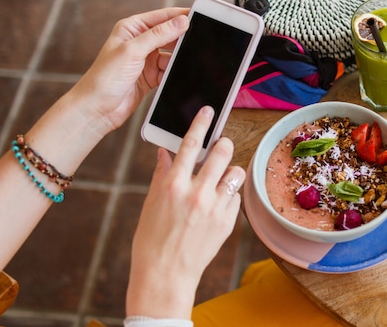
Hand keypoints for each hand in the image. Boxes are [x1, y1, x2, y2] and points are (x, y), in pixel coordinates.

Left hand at [70, 7, 189, 134]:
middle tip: (201, 41)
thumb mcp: (132, 50)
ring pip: (171, 55)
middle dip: (183, 39)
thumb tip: (181, 21)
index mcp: (132, 28)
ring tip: (189, 62)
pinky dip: (174, 73)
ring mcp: (145, 60)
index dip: (181, 15)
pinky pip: (169, 71)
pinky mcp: (150, 77)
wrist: (96, 109)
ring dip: (178, 59)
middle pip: (169, 35)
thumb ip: (158, 35)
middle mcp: (139, 42)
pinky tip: (179, 76)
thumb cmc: (104, 77)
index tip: (200, 15)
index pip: (162, 17)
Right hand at [126, 106, 244, 318]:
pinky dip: (228, 196)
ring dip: (229, 172)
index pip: (190, 144)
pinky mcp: (228, 222)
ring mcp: (215, 208)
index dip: (200, 124)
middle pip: (223, 152)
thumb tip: (165, 152)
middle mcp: (196, 193)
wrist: (165, 275)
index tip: (208, 111)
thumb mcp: (150, 203)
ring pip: (236, 172)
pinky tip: (216, 205)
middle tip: (221, 147)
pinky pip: (236, 197)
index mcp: (173, 185)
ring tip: (219, 181)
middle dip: (223, 144)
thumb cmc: (152, 240)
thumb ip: (162, 175)